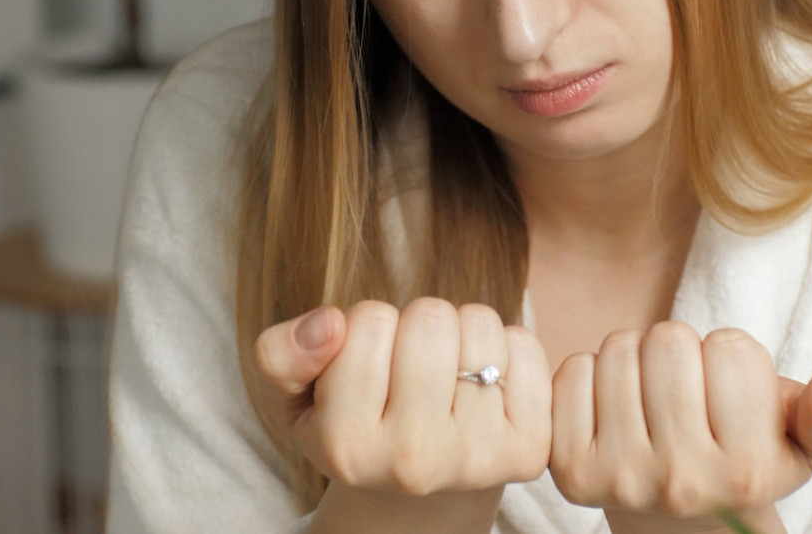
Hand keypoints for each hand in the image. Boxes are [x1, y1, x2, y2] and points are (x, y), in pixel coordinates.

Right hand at [253, 298, 551, 529]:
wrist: (422, 493)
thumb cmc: (358, 422)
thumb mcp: (296, 395)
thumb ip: (281, 354)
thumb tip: (328, 323)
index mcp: (346, 448)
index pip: (368, 321)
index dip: (369, 327)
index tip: (370, 366)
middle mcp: (412, 462)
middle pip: (430, 318)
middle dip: (418, 325)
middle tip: (411, 367)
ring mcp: (477, 459)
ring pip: (479, 324)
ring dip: (462, 332)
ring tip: (447, 375)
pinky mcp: (530, 450)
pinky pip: (524, 345)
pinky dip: (507, 346)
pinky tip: (485, 385)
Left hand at [548, 323, 811, 532]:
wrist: (677, 525)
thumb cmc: (742, 460)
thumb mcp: (802, 446)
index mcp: (745, 473)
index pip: (731, 348)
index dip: (732, 355)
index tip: (730, 390)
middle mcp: (682, 483)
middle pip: (669, 340)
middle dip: (682, 350)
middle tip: (687, 387)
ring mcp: (620, 479)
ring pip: (619, 348)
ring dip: (636, 358)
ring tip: (653, 397)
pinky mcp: (569, 470)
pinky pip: (573, 371)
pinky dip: (591, 375)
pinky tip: (614, 407)